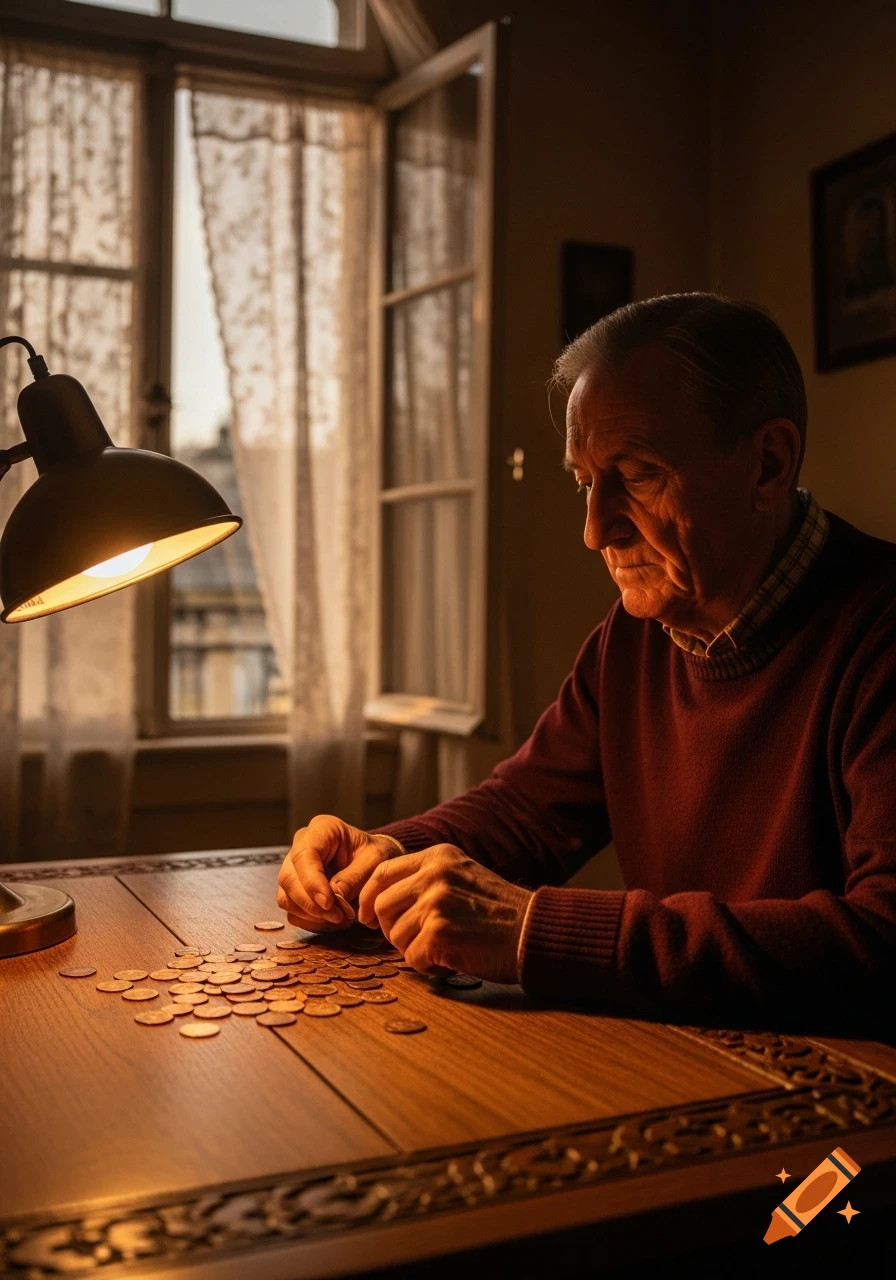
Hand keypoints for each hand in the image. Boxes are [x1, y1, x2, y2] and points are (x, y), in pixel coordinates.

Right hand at [277, 815, 397, 930]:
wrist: (375, 862)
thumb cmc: (376, 855)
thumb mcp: (375, 861)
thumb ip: (354, 878)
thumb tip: (333, 899)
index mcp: (322, 829)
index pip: (304, 855)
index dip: (312, 882)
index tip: (329, 903)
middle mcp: (301, 845)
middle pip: (288, 878)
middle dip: (310, 903)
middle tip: (338, 916)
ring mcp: (294, 867)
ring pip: (285, 897)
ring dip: (310, 915)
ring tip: (339, 919)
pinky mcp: (294, 888)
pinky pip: (291, 910)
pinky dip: (309, 921)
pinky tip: (332, 921)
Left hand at [357, 844, 531, 983]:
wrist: (533, 931)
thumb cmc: (498, 912)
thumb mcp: (461, 876)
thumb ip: (425, 879)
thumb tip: (379, 898)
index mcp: (437, 857)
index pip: (382, 871)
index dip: (369, 897)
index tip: (369, 916)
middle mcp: (434, 874)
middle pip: (381, 904)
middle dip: (389, 928)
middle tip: (413, 939)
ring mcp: (436, 902)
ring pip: (394, 933)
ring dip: (412, 948)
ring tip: (441, 947)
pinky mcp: (439, 932)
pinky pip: (411, 956)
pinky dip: (427, 965)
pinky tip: (449, 958)